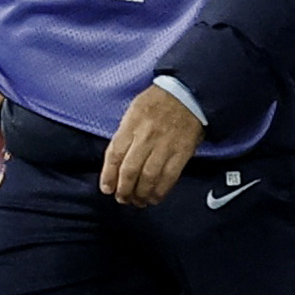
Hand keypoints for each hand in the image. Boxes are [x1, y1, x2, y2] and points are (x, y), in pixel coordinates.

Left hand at [101, 84, 202, 206]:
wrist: (188, 93)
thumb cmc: (158, 101)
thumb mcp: (134, 110)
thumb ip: (125, 133)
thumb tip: (117, 160)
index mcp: (131, 124)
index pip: (115, 155)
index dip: (108, 176)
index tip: (106, 189)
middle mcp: (146, 137)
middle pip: (130, 170)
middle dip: (124, 190)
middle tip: (122, 199)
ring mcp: (165, 146)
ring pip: (148, 178)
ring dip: (141, 194)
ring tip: (138, 201)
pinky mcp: (182, 153)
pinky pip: (169, 177)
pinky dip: (160, 191)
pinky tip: (155, 197)